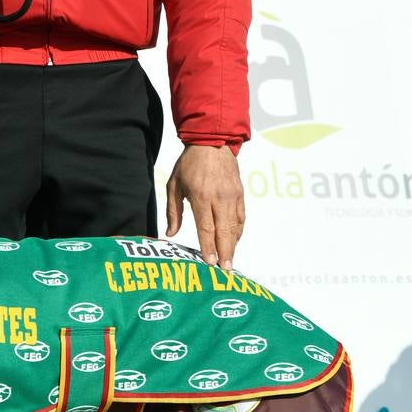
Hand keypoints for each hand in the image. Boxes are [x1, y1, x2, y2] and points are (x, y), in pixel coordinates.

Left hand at [165, 144, 244, 269]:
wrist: (212, 142)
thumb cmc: (189, 164)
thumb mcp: (174, 185)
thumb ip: (173, 211)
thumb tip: (170, 233)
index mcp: (201, 196)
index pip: (206, 227)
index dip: (208, 246)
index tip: (210, 262)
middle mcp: (219, 198)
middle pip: (224, 231)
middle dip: (225, 252)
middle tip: (226, 269)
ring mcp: (232, 196)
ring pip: (235, 226)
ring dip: (233, 245)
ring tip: (229, 261)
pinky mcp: (239, 193)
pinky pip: (241, 217)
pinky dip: (238, 231)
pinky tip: (234, 241)